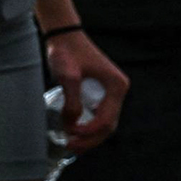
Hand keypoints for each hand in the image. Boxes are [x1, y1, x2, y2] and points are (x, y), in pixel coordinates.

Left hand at [45, 29, 128, 151]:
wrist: (63, 35)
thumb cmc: (66, 51)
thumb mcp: (68, 75)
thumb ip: (72, 100)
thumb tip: (73, 124)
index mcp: (116, 86)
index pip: (106, 118)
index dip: (89, 130)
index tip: (70, 133)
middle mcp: (117, 90)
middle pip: (109, 124)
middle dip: (90, 138)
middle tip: (71, 146)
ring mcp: (111, 92)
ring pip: (105, 122)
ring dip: (90, 136)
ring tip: (72, 144)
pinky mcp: (101, 92)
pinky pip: (98, 115)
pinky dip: (89, 126)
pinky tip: (75, 132)